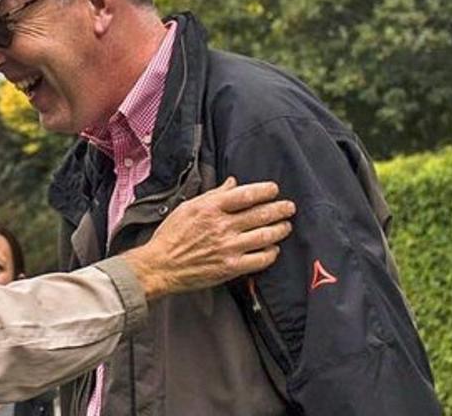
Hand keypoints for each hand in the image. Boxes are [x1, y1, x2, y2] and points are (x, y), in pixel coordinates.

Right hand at [122, 177, 294, 300]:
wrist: (161, 266)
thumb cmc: (171, 235)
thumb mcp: (188, 207)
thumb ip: (213, 195)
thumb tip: (232, 183)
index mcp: (210, 208)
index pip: (246, 195)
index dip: (264, 191)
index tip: (274, 189)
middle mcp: (222, 226)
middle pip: (261, 214)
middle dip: (280, 209)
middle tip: (289, 207)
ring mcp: (229, 248)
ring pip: (265, 236)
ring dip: (280, 229)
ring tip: (286, 226)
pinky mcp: (231, 267)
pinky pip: (260, 259)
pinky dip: (271, 252)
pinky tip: (273, 249)